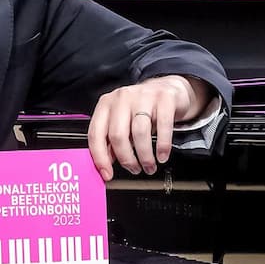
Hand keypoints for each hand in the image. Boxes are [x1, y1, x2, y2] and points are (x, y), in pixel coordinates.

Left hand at [88, 75, 208, 181]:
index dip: (100, 158)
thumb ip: (113, 140)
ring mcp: (143, 96)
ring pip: (139, 132)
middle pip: (117, 135)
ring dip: (145, 156)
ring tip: (149, 166)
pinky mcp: (164, 98)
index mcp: (106, 104)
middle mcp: (122, 98)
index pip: (95, 134)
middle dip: (126, 159)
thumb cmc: (142, 108)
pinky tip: (162, 155)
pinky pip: (163, 125)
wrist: (169, 89)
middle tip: (134, 169)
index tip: (107, 174)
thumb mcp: (123, 121)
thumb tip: (107, 163)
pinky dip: (163, 145)